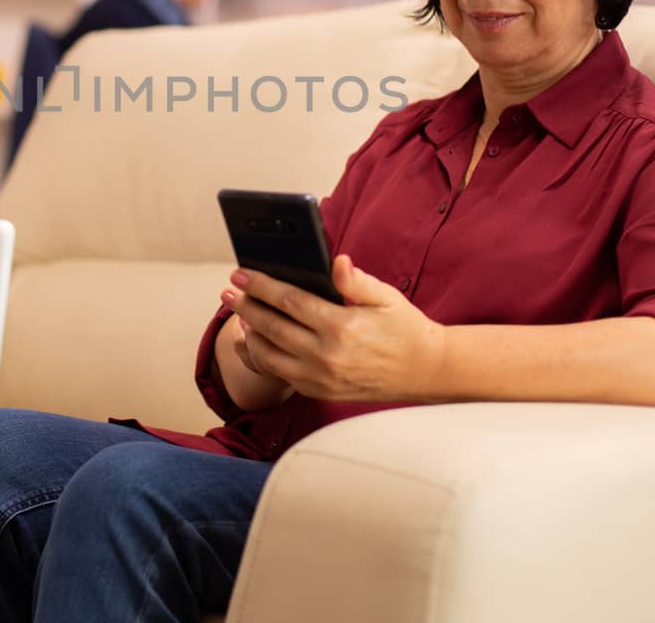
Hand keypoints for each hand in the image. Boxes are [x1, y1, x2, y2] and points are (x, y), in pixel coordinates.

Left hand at [220, 255, 444, 403]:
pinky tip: (258, 340)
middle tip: (228, 292)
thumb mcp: (386, 296)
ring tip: (238, 315)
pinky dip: (264, 356)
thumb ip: (356, 280)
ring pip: (270, 355)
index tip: (241, 273)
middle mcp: (327, 356)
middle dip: (246, 307)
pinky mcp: (321, 392)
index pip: (289, 301)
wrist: (425, 372)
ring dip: (250, 333)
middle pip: (272, 327)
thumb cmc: (405, 328)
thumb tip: (336, 262)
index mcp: (341, 327)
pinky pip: (282, 374)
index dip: (261, 286)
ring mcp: (322, 378)